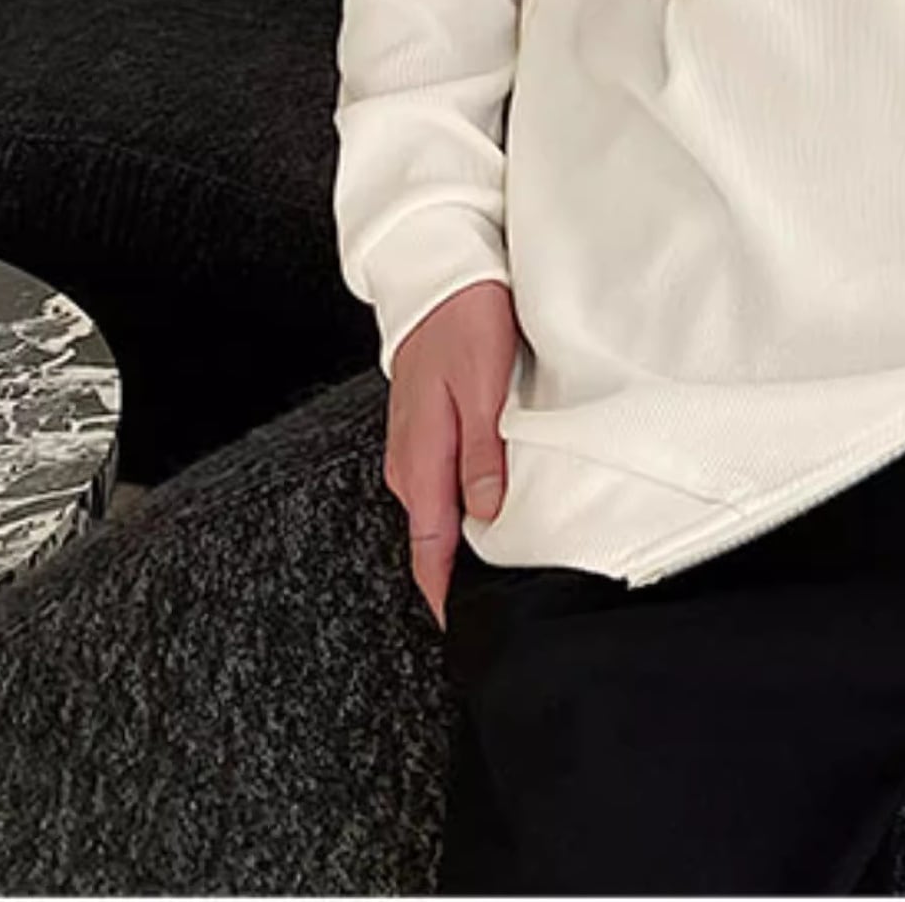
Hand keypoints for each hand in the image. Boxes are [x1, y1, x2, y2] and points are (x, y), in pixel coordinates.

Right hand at [383, 280, 518, 629]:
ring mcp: (414, 444)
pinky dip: (458, 506)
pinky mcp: (424, 427)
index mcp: (421, 456)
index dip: (444, 592)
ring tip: (493, 570)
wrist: (438, 275)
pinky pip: (439, 483)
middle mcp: (410, 459)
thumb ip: (482, 453)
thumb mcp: (482, 387)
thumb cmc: (464, 321)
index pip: (430, 545)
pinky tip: (483, 511)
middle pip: (432, 535)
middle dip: (454, 574)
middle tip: (494, 607)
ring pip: (436, 510)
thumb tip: (488, 514)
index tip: (463, 629)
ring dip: (458, 541)